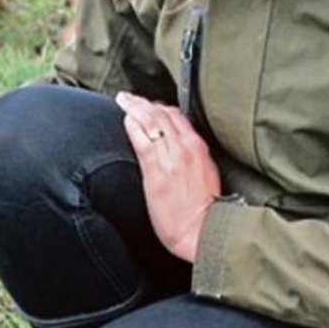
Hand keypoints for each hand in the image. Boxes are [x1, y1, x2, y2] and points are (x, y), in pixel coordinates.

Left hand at [115, 91, 220, 261]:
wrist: (200, 231)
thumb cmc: (202, 208)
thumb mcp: (205, 174)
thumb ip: (192, 155)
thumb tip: (179, 145)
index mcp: (199, 147)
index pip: (178, 116)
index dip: (161, 107)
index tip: (150, 105)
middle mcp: (185, 147)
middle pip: (162, 114)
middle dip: (144, 102)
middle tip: (129, 96)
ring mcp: (170, 157)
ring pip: (150, 122)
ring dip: (135, 107)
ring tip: (123, 100)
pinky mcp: (155, 171)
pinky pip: (142, 139)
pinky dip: (133, 125)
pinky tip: (126, 119)